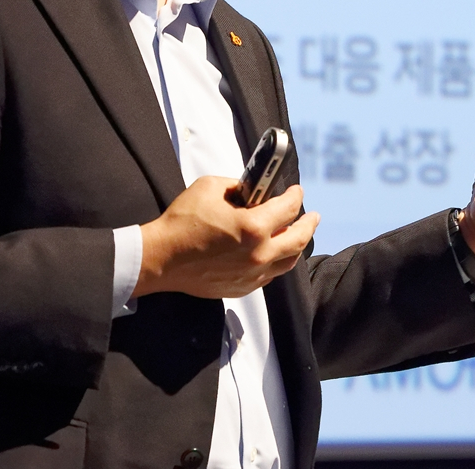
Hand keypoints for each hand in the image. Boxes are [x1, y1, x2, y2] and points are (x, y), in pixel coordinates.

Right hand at [135, 177, 319, 298]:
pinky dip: (277, 262)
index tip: (296, 191)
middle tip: (312, 216)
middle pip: (299, 238)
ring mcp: (252, 274)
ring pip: (288, 261)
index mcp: (254, 227)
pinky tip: (274, 254)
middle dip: (309, 223)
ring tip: (298, 235)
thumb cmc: (183, 222)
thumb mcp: (210, 188)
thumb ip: (236, 186)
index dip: (295, 196)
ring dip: (297, 245)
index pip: (288, 208)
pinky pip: (270, 275)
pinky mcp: (242, 287)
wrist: (162, 259)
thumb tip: (249, 191)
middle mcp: (259, 253)